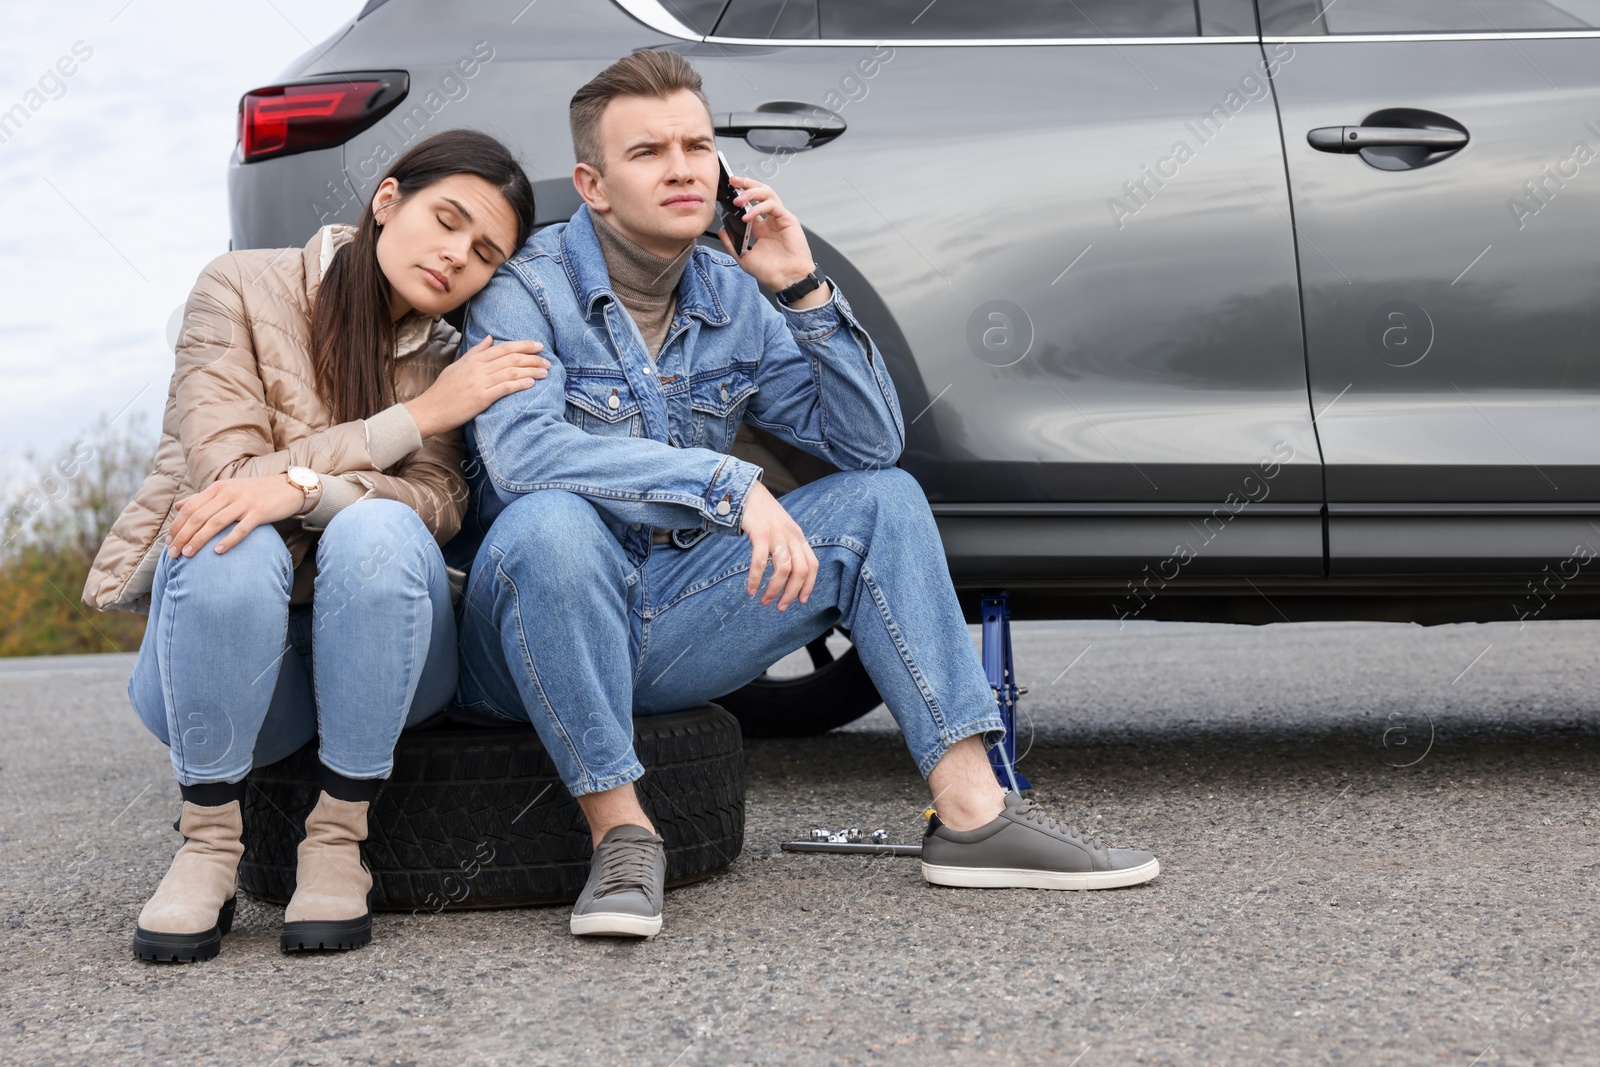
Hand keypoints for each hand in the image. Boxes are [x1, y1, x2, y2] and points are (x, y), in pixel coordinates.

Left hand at [167, 474, 305, 557]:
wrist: (287, 487)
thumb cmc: (255, 492)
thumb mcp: (227, 490)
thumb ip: (203, 498)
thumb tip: (179, 506)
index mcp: (218, 488)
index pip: (190, 508)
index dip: (177, 526)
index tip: (168, 542)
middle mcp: (228, 494)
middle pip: (198, 517)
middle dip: (183, 536)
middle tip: (173, 553)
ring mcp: (244, 503)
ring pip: (215, 523)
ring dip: (198, 540)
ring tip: (187, 554)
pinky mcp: (259, 513)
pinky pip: (241, 528)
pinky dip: (228, 540)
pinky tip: (218, 551)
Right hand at [405, 335, 549, 436]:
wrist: (430, 410)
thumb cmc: (444, 390)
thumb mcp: (458, 366)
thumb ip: (475, 352)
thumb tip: (490, 338)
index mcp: (474, 359)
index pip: (503, 348)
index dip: (523, 345)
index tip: (538, 346)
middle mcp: (478, 367)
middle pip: (511, 358)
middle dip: (532, 358)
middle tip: (547, 361)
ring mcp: (479, 382)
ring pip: (511, 371)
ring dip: (531, 371)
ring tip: (545, 373)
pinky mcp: (481, 398)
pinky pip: (504, 388)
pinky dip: (519, 384)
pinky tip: (531, 383)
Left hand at [716, 175, 830, 306]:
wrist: (786, 281)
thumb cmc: (772, 272)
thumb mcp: (744, 257)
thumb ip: (732, 244)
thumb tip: (722, 231)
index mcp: (761, 227)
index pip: (750, 202)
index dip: (740, 193)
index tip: (726, 190)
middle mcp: (770, 220)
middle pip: (760, 192)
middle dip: (746, 183)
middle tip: (733, 182)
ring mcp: (780, 218)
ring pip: (767, 193)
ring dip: (751, 193)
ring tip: (738, 201)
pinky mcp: (788, 219)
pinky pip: (773, 205)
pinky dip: (759, 208)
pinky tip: (748, 216)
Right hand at [738, 479, 817, 610]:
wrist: (746, 491)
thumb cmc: (762, 515)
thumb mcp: (782, 529)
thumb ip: (788, 546)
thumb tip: (787, 573)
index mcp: (798, 537)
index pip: (812, 565)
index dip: (809, 585)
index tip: (801, 601)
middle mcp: (791, 536)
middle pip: (800, 570)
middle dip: (791, 593)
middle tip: (781, 607)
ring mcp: (776, 534)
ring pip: (783, 569)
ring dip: (774, 590)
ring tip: (765, 601)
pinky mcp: (760, 533)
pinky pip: (760, 562)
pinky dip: (755, 579)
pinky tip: (750, 589)